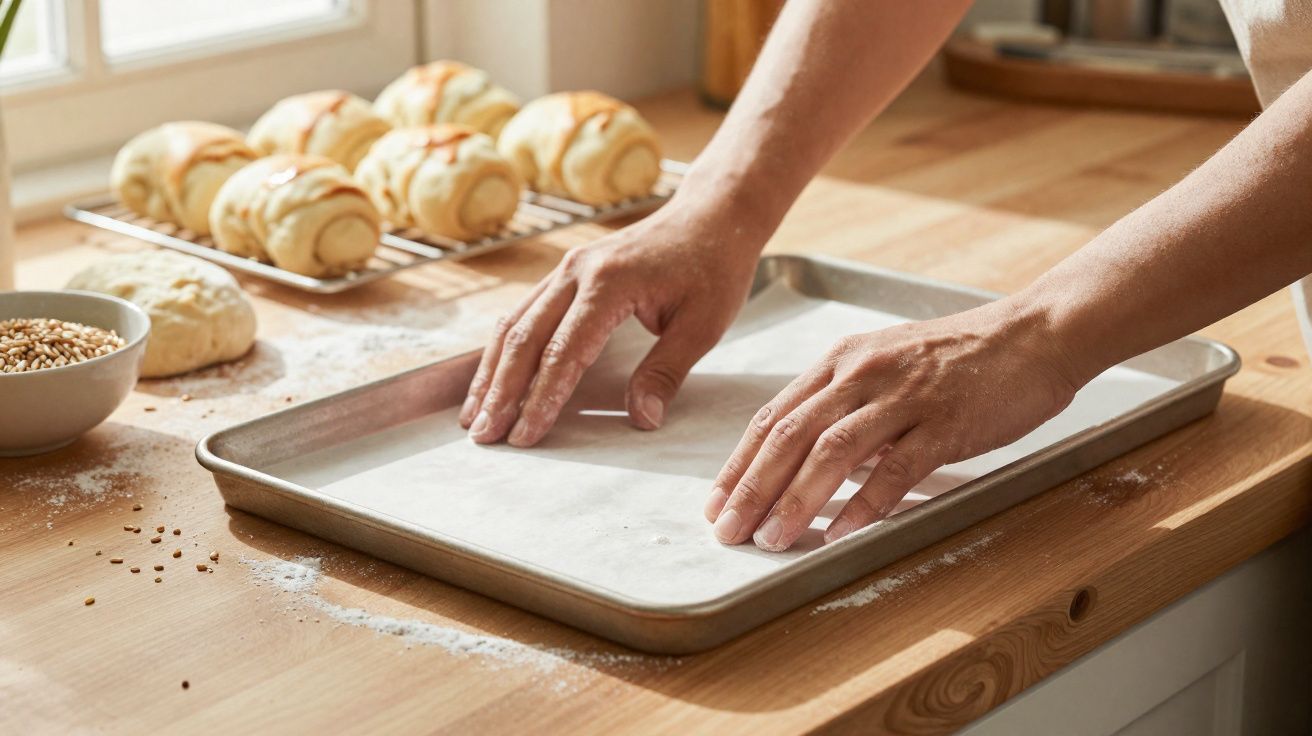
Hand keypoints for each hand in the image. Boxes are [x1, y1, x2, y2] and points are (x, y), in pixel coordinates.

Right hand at [461, 202, 764, 446]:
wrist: (712, 213)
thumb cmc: (713, 267)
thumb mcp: (704, 324)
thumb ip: (666, 372)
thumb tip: (641, 419)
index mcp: (610, 283)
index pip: (564, 351)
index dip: (541, 398)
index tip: (524, 436)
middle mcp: (577, 271)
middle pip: (525, 338)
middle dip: (501, 392)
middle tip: (483, 437)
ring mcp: (567, 268)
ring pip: (514, 324)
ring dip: (492, 373)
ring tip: (474, 418)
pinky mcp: (567, 272)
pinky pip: (525, 312)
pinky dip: (504, 349)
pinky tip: (492, 378)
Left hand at [704, 299, 1084, 550]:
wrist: (1033, 334)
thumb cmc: (959, 355)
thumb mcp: (886, 364)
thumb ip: (845, 404)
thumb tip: (807, 458)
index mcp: (842, 360)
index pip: (774, 416)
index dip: (739, 463)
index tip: (716, 502)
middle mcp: (862, 373)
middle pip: (790, 435)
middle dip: (752, 488)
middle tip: (729, 530)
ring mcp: (903, 396)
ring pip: (833, 451)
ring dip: (796, 500)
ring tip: (772, 539)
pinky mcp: (944, 422)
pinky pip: (895, 469)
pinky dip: (863, 503)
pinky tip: (840, 532)